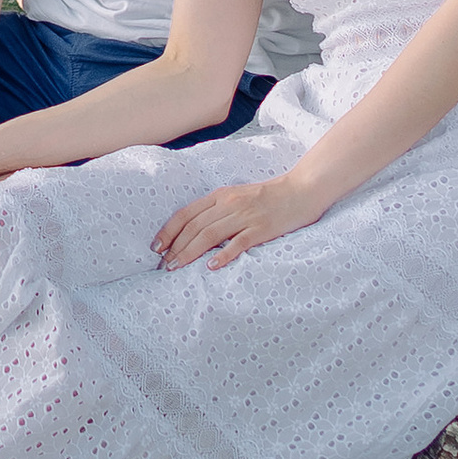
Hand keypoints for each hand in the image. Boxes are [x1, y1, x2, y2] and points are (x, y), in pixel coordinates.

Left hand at [153, 171, 320, 271]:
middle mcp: (229, 204)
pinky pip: (238, 243)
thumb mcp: (238, 197)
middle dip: (175, 247)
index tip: (156, 246)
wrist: (301, 190)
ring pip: (210, 235)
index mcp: (221, 195)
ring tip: (177, 268)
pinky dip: (223, 255)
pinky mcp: (261, 228)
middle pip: (194, 226)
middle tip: (163, 265)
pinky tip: (211, 266)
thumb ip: (219, 210)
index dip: (169, 230)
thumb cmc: (269, 196)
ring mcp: (245, 216)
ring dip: (190, 252)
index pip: (187, 213)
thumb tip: (196, 230)